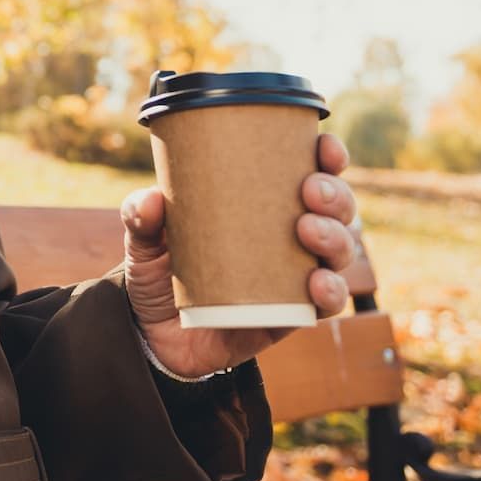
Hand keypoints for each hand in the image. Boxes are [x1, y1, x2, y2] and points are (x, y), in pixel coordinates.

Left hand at [120, 132, 361, 378]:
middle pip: (335, 208)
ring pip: (339, 250)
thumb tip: (151, 200)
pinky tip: (318, 281)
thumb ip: (141, 217)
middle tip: (310, 190)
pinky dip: (332, 290)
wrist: (154, 336)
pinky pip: (327, 303)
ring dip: (336, 236)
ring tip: (309, 230)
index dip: (327, 155)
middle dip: (335, 194)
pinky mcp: (293, 314)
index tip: (323, 144)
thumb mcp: (145, 240)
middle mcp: (289, 234)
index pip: (308, 169)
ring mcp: (295, 275)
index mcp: (262, 203)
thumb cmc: (159, 273)